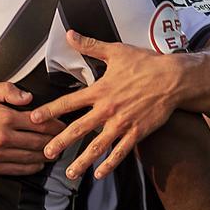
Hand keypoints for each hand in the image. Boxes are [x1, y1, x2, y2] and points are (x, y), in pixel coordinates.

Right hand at [0, 82, 64, 175]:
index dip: (56, 124)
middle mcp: (3, 138)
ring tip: (56, 152)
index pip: (39, 122)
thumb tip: (29, 98)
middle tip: (66, 139)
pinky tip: (39, 163)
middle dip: (56, 141)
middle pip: (40, 142)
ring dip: (47, 155)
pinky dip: (32, 167)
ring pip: (31, 157)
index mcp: (4, 117)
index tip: (64, 124)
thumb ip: (8, 90)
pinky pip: (18, 169)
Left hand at [30, 31, 184, 179]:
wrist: (174, 79)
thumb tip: (70, 34)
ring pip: (98, 146)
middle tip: (46, 154)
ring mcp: (122, 123)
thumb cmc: (146, 64)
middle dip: (60, 142)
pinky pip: (121, 152)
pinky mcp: (137, 132)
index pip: (69, 102)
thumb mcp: (116, 51)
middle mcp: (108, 109)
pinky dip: (109, 164)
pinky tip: (99, 174)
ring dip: (82, 161)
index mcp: (100, 90)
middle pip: (79, 129)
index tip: (34, 119)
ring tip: (70, 173)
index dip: (50, 111)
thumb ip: (90, 45)